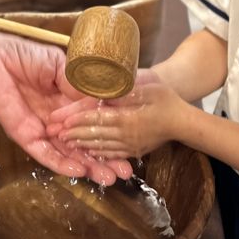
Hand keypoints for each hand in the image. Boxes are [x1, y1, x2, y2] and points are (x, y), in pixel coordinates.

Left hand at [0, 33, 134, 185]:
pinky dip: (60, 162)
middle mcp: (56, 121)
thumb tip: (103, 98)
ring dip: (86, 166)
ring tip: (107, 177)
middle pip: (82, 145)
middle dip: (103, 159)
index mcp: (66, 103)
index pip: (91, 124)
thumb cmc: (24, 55)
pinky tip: (78, 169)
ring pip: (66, 154)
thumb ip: (79, 83)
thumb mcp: (60, 66)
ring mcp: (40, 130)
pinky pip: (43, 153)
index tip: (130, 144)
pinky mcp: (24, 134)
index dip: (109, 134)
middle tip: (124, 172)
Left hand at [48, 75, 188, 159]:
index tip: (60, 119)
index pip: (94, 117)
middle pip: (93, 133)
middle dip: (72, 133)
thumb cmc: (165, 97)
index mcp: (126, 117)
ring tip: (65, 142)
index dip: (76, 118)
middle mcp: (125, 135)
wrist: (183, 120)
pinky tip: (87, 151)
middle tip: (55, 133)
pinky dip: (97, 152)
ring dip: (81, 144)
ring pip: (100, 146)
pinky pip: (111, 153)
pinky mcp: (134, 152)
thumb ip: (124, 90)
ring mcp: (129, 146)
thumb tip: (103, 91)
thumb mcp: (146, 85)